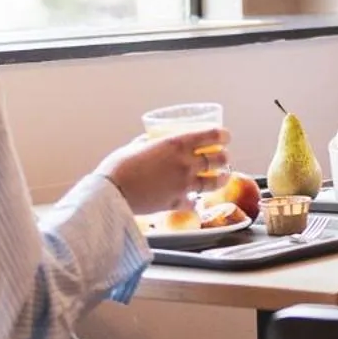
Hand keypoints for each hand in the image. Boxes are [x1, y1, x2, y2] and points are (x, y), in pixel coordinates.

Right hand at [99, 128, 230, 214]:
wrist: (111, 193)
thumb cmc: (119, 166)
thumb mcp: (135, 146)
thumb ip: (148, 142)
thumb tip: (150, 140)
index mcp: (177, 143)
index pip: (212, 135)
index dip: (224, 135)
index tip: (226, 137)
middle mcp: (186, 163)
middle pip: (219, 159)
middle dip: (224, 157)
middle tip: (222, 157)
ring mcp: (184, 184)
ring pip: (214, 182)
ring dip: (220, 179)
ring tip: (221, 178)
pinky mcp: (178, 202)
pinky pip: (195, 203)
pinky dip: (196, 202)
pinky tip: (196, 201)